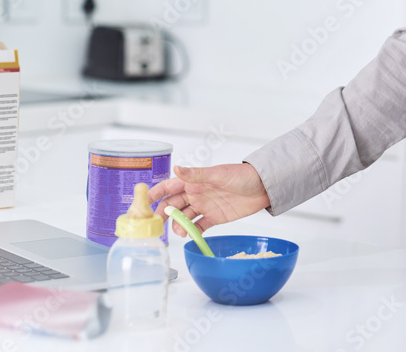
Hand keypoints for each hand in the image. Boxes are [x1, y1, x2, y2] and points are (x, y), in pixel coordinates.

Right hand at [148, 163, 269, 236]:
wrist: (263, 187)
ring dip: (177, 225)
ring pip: (183, 217)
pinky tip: (188, 236)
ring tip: (179, 232)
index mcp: (194, 181)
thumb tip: (176, 169)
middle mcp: (196, 193)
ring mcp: (204, 206)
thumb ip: (196, 174)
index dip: (154, 194)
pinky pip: (198, 226)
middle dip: (161, 215)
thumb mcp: (218, 174)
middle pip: (172, 205)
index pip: (168, 187)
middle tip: (154, 225)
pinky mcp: (214, 217)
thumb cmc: (242, 175)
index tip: (141, 203)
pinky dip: (191, 232)